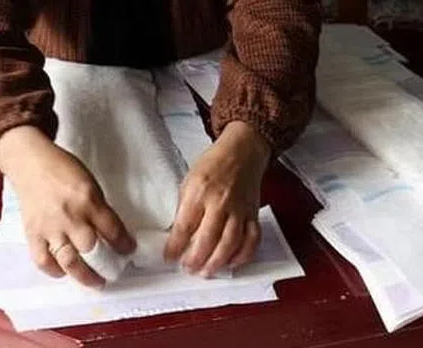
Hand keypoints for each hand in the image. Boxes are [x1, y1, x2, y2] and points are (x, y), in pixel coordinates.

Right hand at [0, 126, 135, 287]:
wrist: (31, 163)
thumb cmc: (63, 169)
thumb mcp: (90, 182)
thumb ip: (99, 207)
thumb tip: (112, 232)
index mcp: (88, 200)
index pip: (112, 229)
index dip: (124, 244)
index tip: (129, 250)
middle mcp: (70, 217)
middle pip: (92, 249)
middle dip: (106, 265)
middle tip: (113, 272)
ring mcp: (50, 228)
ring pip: (69, 260)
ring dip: (84, 276)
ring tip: (95, 282)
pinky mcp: (33, 233)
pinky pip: (43, 260)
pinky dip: (54, 271)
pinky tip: (64, 272)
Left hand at [164, 121, 270, 276]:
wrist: (242, 150)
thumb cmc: (213, 164)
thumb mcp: (189, 180)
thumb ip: (185, 207)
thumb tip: (177, 234)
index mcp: (199, 192)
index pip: (184, 226)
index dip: (175, 247)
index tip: (169, 258)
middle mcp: (220, 202)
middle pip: (208, 239)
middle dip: (196, 260)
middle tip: (188, 268)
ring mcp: (239, 209)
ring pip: (230, 244)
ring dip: (217, 262)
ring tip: (206, 271)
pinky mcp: (253, 214)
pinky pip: (251, 240)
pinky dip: (242, 255)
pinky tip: (231, 263)